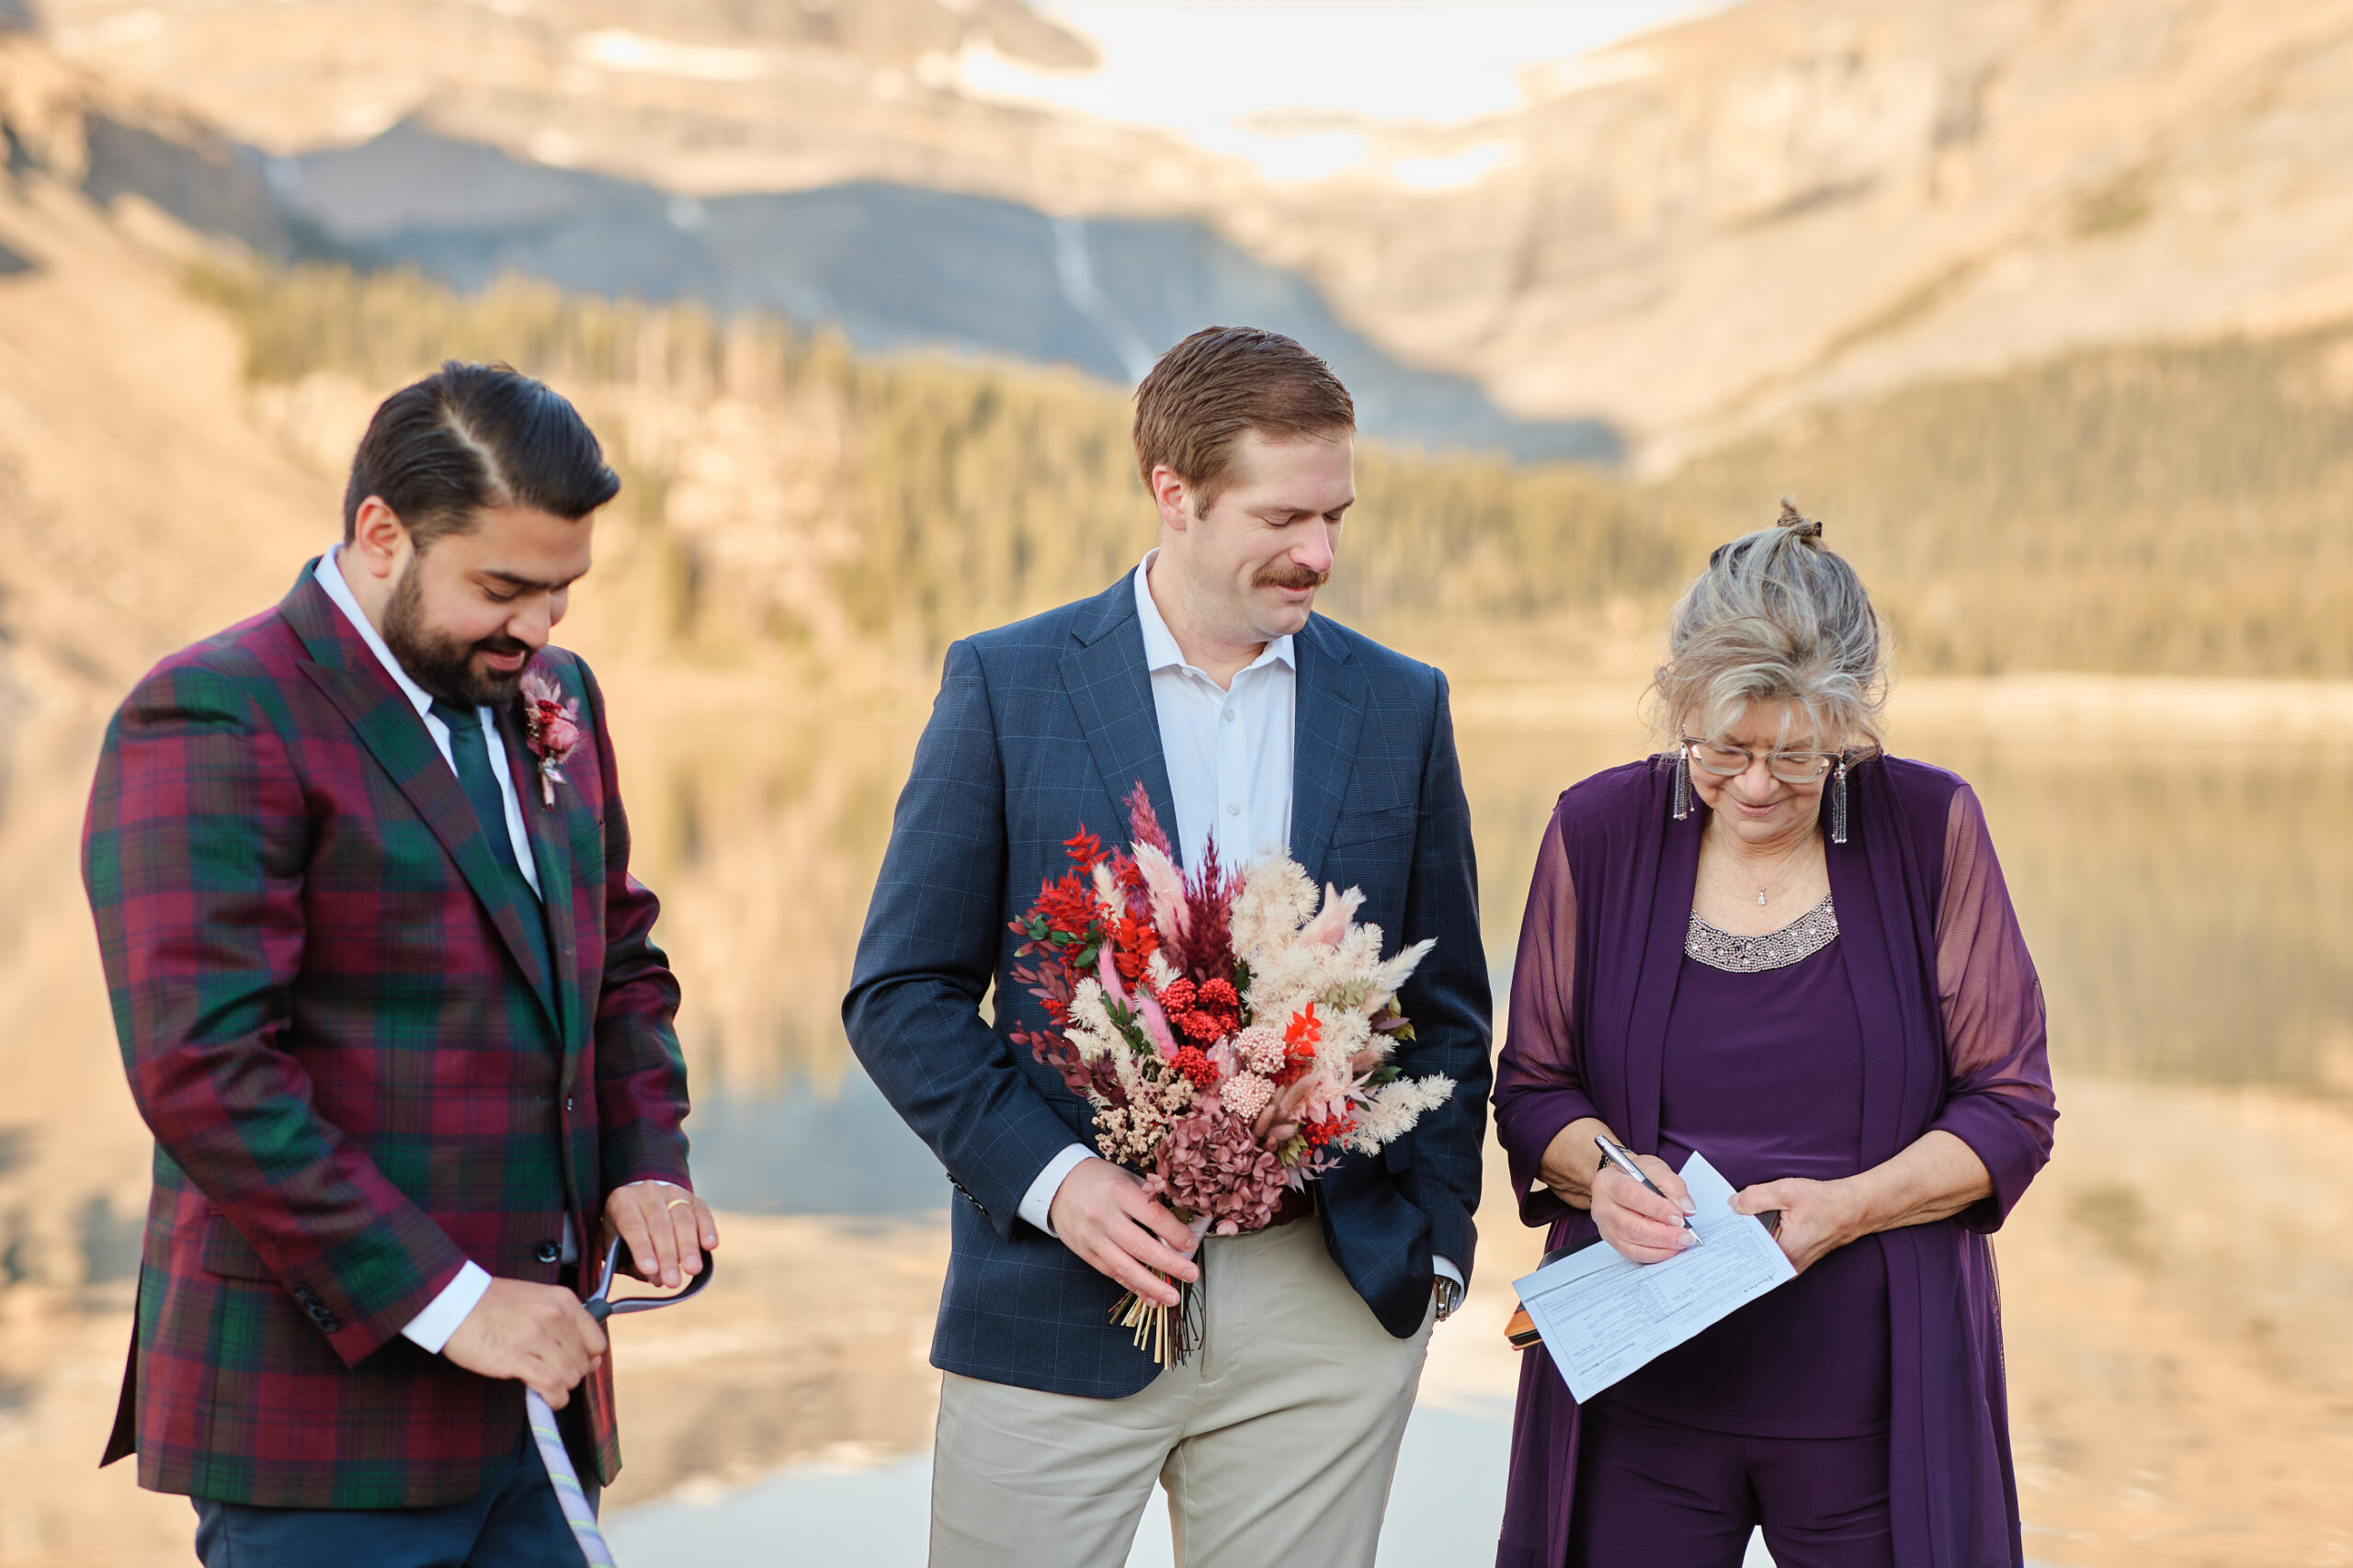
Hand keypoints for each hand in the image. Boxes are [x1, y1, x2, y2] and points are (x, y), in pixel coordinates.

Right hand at [442, 1278, 607, 1407]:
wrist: (456, 1301)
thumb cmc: (493, 1303)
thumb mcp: (538, 1299)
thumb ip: (564, 1322)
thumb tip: (590, 1356)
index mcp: (564, 1301)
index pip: (596, 1342)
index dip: (587, 1359)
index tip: (575, 1364)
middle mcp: (555, 1317)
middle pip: (583, 1363)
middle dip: (571, 1375)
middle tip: (554, 1375)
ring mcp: (536, 1337)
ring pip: (569, 1376)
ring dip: (562, 1388)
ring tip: (547, 1386)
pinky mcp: (516, 1358)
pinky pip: (551, 1386)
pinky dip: (554, 1399)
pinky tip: (548, 1399)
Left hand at [603, 1180, 718, 1289]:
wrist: (640, 1200)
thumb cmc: (624, 1231)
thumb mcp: (616, 1244)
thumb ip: (632, 1263)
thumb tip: (657, 1278)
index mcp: (623, 1202)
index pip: (633, 1226)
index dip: (643, 1249)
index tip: (651, 1270)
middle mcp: (648, 1193)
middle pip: (660, 1225)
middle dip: (668, 1255)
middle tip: (673, 1281)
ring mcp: (672, 1192)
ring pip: (683, 1219)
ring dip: (689, 1247)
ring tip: (693, 1270)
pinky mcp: (692, 1197)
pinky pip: (702, 1212)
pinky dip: (707, 1229)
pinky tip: (710, 1246)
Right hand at [1048, 1157, 1199, 1307]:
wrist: (1059, 1184)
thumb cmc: (1100, 1179)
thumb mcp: (1126, 1177)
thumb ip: (1151, 1198)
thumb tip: (1182, 1223)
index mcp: (1118, 1191)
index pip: (1153, 1216)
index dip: (1175, 1233)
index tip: (1192, 1244)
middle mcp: (1104, 1216)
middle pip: (1141, 1246)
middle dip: (1170, 1264)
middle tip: (1191, 1274)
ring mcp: (1092, 1237)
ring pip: (1125, 1267)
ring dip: (1152, 1285)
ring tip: (1173, 1296)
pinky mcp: (1085, 1252)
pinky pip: (1112, 1274)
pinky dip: (1133, 1287)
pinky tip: (1151, 1297)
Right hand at [1591, 1153, 1697, 1264]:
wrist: (1622, 1182)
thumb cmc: (1637, 1175)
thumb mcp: (1656, 1168)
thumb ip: (1672, 1185)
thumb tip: (1685, 1208)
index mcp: (1609, 1182)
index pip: (1632, 1196)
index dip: (1657, 1209)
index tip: (1679, 1217)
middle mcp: (1602, 1206)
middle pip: (1631, 1226)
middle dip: (1663, 1235)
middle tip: (1686, 1236)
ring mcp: (1606, 1227)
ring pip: (1632, 1245)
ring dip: (1661, 1247)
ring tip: (1681, 1242)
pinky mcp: (1613, 1241)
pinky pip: (1633, 1254)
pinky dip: (1654, 1255)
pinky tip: (1669, 1249)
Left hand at [1732, 1177, 1863, 1273]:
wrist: (1853, 1208)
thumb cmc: (1826, 1202)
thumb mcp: (1787, 1191)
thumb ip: (1756, 1197)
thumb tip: (1733, 1204)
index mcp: (1785, 1255)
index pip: (1746, 1253)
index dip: (1729, 1239)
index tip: (1714, 1231)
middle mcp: (1788, 1267)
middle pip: (1750, 1254)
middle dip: (1736, 1237)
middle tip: (1720, 1224)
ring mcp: (1791, 1265)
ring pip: (1759, 1252)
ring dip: (1749, 1236)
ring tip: (1735, 1222)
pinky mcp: (1793, 1258)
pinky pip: (1769, 1249)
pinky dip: (1761, 1237)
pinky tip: (1753, 1224)